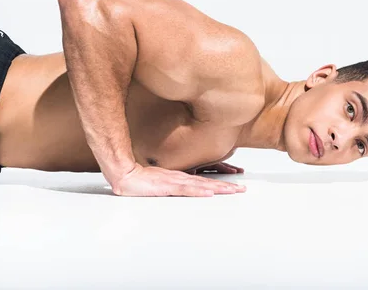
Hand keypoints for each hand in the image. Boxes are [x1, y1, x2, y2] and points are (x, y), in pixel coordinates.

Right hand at [111, 163, 245, 196]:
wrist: (125, 174)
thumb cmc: (141, 180)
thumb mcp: (162, 185)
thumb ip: (174, 187)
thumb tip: (186, 192)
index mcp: (181, 178)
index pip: (205, 181)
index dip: (220, 184)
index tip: (234, 186)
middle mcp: (181, 178)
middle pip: (208, 183)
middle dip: (226, 186)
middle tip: (242, 189)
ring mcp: (174, 181)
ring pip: (201, 185)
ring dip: (218, 188)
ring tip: (232, 191)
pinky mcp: (166, 187)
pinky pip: (186, 189)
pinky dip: (199, 191)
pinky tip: (209, 193)